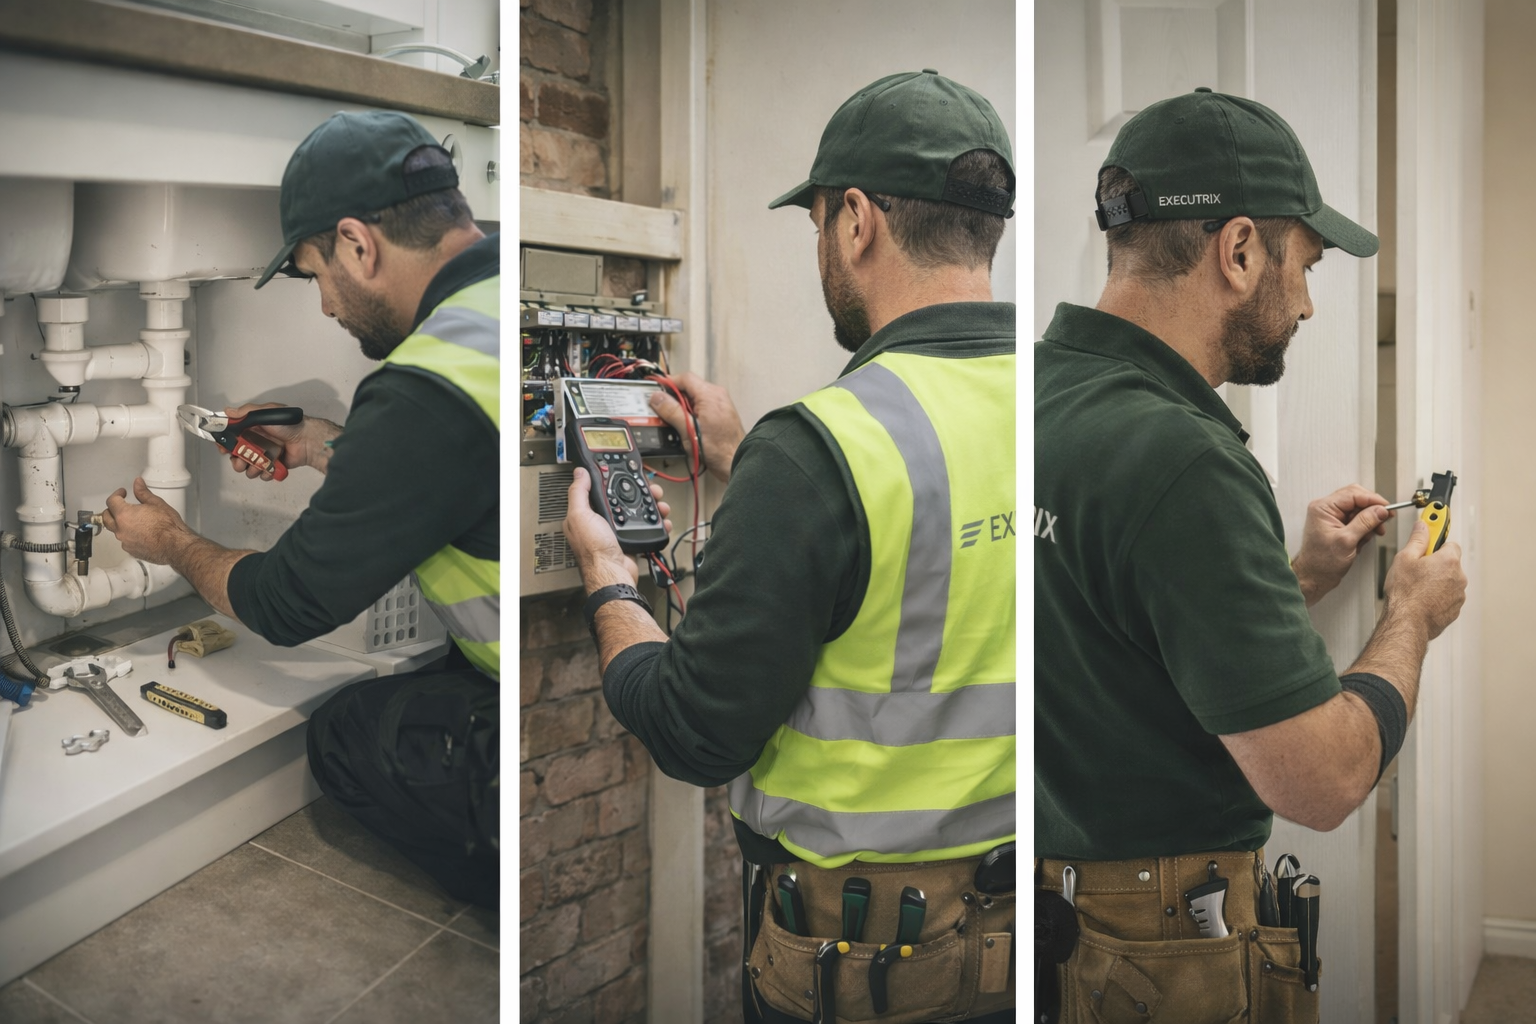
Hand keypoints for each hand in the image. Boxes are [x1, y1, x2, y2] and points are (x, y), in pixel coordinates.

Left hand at [102, 478, 195, 563]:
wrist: (175, 545)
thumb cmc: (168, 527)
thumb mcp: (157, 504)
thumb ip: (143, 493)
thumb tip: (138, 484)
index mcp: (124, 514)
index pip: (112, 501)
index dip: (117, 494)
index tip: (122, 493)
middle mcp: (120, 529)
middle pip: (106, 517)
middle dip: (112, 509)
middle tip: (121, 506)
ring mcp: (124, 541)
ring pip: (115, 530)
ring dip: (119, 523)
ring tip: (132, 520)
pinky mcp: (130, 550)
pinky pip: (124, 540)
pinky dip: (128, 535)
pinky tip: (138, 532)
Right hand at [223, 402, 341, 478]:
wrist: (307, 439)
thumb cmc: (287, 424)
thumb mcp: (265, 412)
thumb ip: (245, 412)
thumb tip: (227, 411)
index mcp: (252, 428)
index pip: (232, 437)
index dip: (225, 444)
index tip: (223, 449)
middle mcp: (256, 442)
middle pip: (237, 456)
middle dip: (236, 461)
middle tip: (240, 462)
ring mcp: (265, 455)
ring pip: (248, 467)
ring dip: (250, 469)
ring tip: (257, 466)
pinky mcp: (274, 466)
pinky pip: (263, 473)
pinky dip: (264, 473)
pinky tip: (269, 469)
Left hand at [564, 469, 672, 590]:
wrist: (613, 574)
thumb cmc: (593, 551)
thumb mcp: (580, 515)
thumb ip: (578, 492)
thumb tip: (579, 473)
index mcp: (586, 515)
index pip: (600, 490)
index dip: (613, 481)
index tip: (625, 474)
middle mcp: (601, 522)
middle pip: (623, 499)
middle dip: (638, 492)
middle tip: (650, 489)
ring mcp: (618, 532)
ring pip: (638, 512)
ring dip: (652, 506)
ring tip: (660, 505)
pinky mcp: (631, 540)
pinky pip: (647, 527)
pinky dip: (657, 523)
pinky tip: (661, 521)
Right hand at [649, 372, 744, 485]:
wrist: (735, 461)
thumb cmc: (719, 449)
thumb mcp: (689, 430)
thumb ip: (672, 411)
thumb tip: (657, 398)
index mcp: (710, 395)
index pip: (685, 378)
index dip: (668, 382)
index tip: (656, 390)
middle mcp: (717, 395)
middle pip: (689, 386)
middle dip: (673, 396)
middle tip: (661, 407)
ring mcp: (720, 403)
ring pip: (695, 396)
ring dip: (682, 404)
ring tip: (674, 418)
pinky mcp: (720, 412)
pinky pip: (701, 404)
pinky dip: (691, 410)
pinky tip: (686, 423)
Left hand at [1291, 484, 1392, 605]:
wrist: (1314, 577)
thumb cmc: (1321, 562)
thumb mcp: (1347, 541)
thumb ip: (1364, 523)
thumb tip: (1380, 510)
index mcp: (1323, 508)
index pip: (1353, 493)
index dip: (1373, 499)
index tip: (1387, 508)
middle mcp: (1326, 509)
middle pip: (1357, 499)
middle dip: (1372, 510)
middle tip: (1384, 519)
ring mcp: (1332, 517)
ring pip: (1359, 510)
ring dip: (1370, 520)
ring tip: (1375, 532)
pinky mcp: (1338, 526)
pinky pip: (1356, 520)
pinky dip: (1365, 528)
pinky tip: (1365, 538)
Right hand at [1382, 519, 1467, 641]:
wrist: (1407, 623)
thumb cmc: (1405, 594)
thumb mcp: (1404, 559)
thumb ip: (1417, 539)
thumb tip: (1423, 526)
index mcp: (1448, 561)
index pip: (1450, 543)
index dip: (1435, 543)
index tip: (1430, 539)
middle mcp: (1459, 577)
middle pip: (1449, 563)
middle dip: (1435, 564)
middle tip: (1416, 568)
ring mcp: (1458, 594)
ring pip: (1448, 581)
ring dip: (1436, 581)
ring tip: (1416, 586)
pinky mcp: (1454, 609)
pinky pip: (1447, 597)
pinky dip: (1437, 596)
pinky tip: (1420, 598)